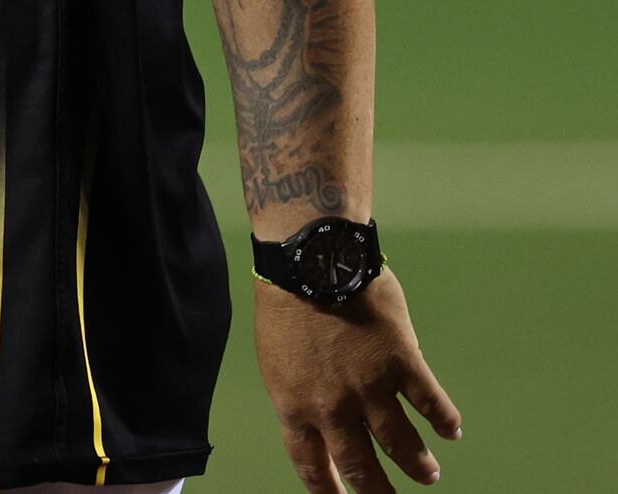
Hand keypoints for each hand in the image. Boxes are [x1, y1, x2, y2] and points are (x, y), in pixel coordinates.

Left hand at [255, 271, 461, 492]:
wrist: (309, 259)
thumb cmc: (285, 305)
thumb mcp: (278, 361)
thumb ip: (300, 398)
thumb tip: (323, 432)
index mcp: (294, 406)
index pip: (311, 466)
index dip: (329, 492)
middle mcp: (332, 406)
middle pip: (361, 467)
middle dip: (380, 493)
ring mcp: (369, 387)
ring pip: (402, 445)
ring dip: (418, 465)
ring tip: (428, 474)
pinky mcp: (402, 363)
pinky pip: (431, 405)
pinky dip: (445, 422)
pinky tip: (451, 431)